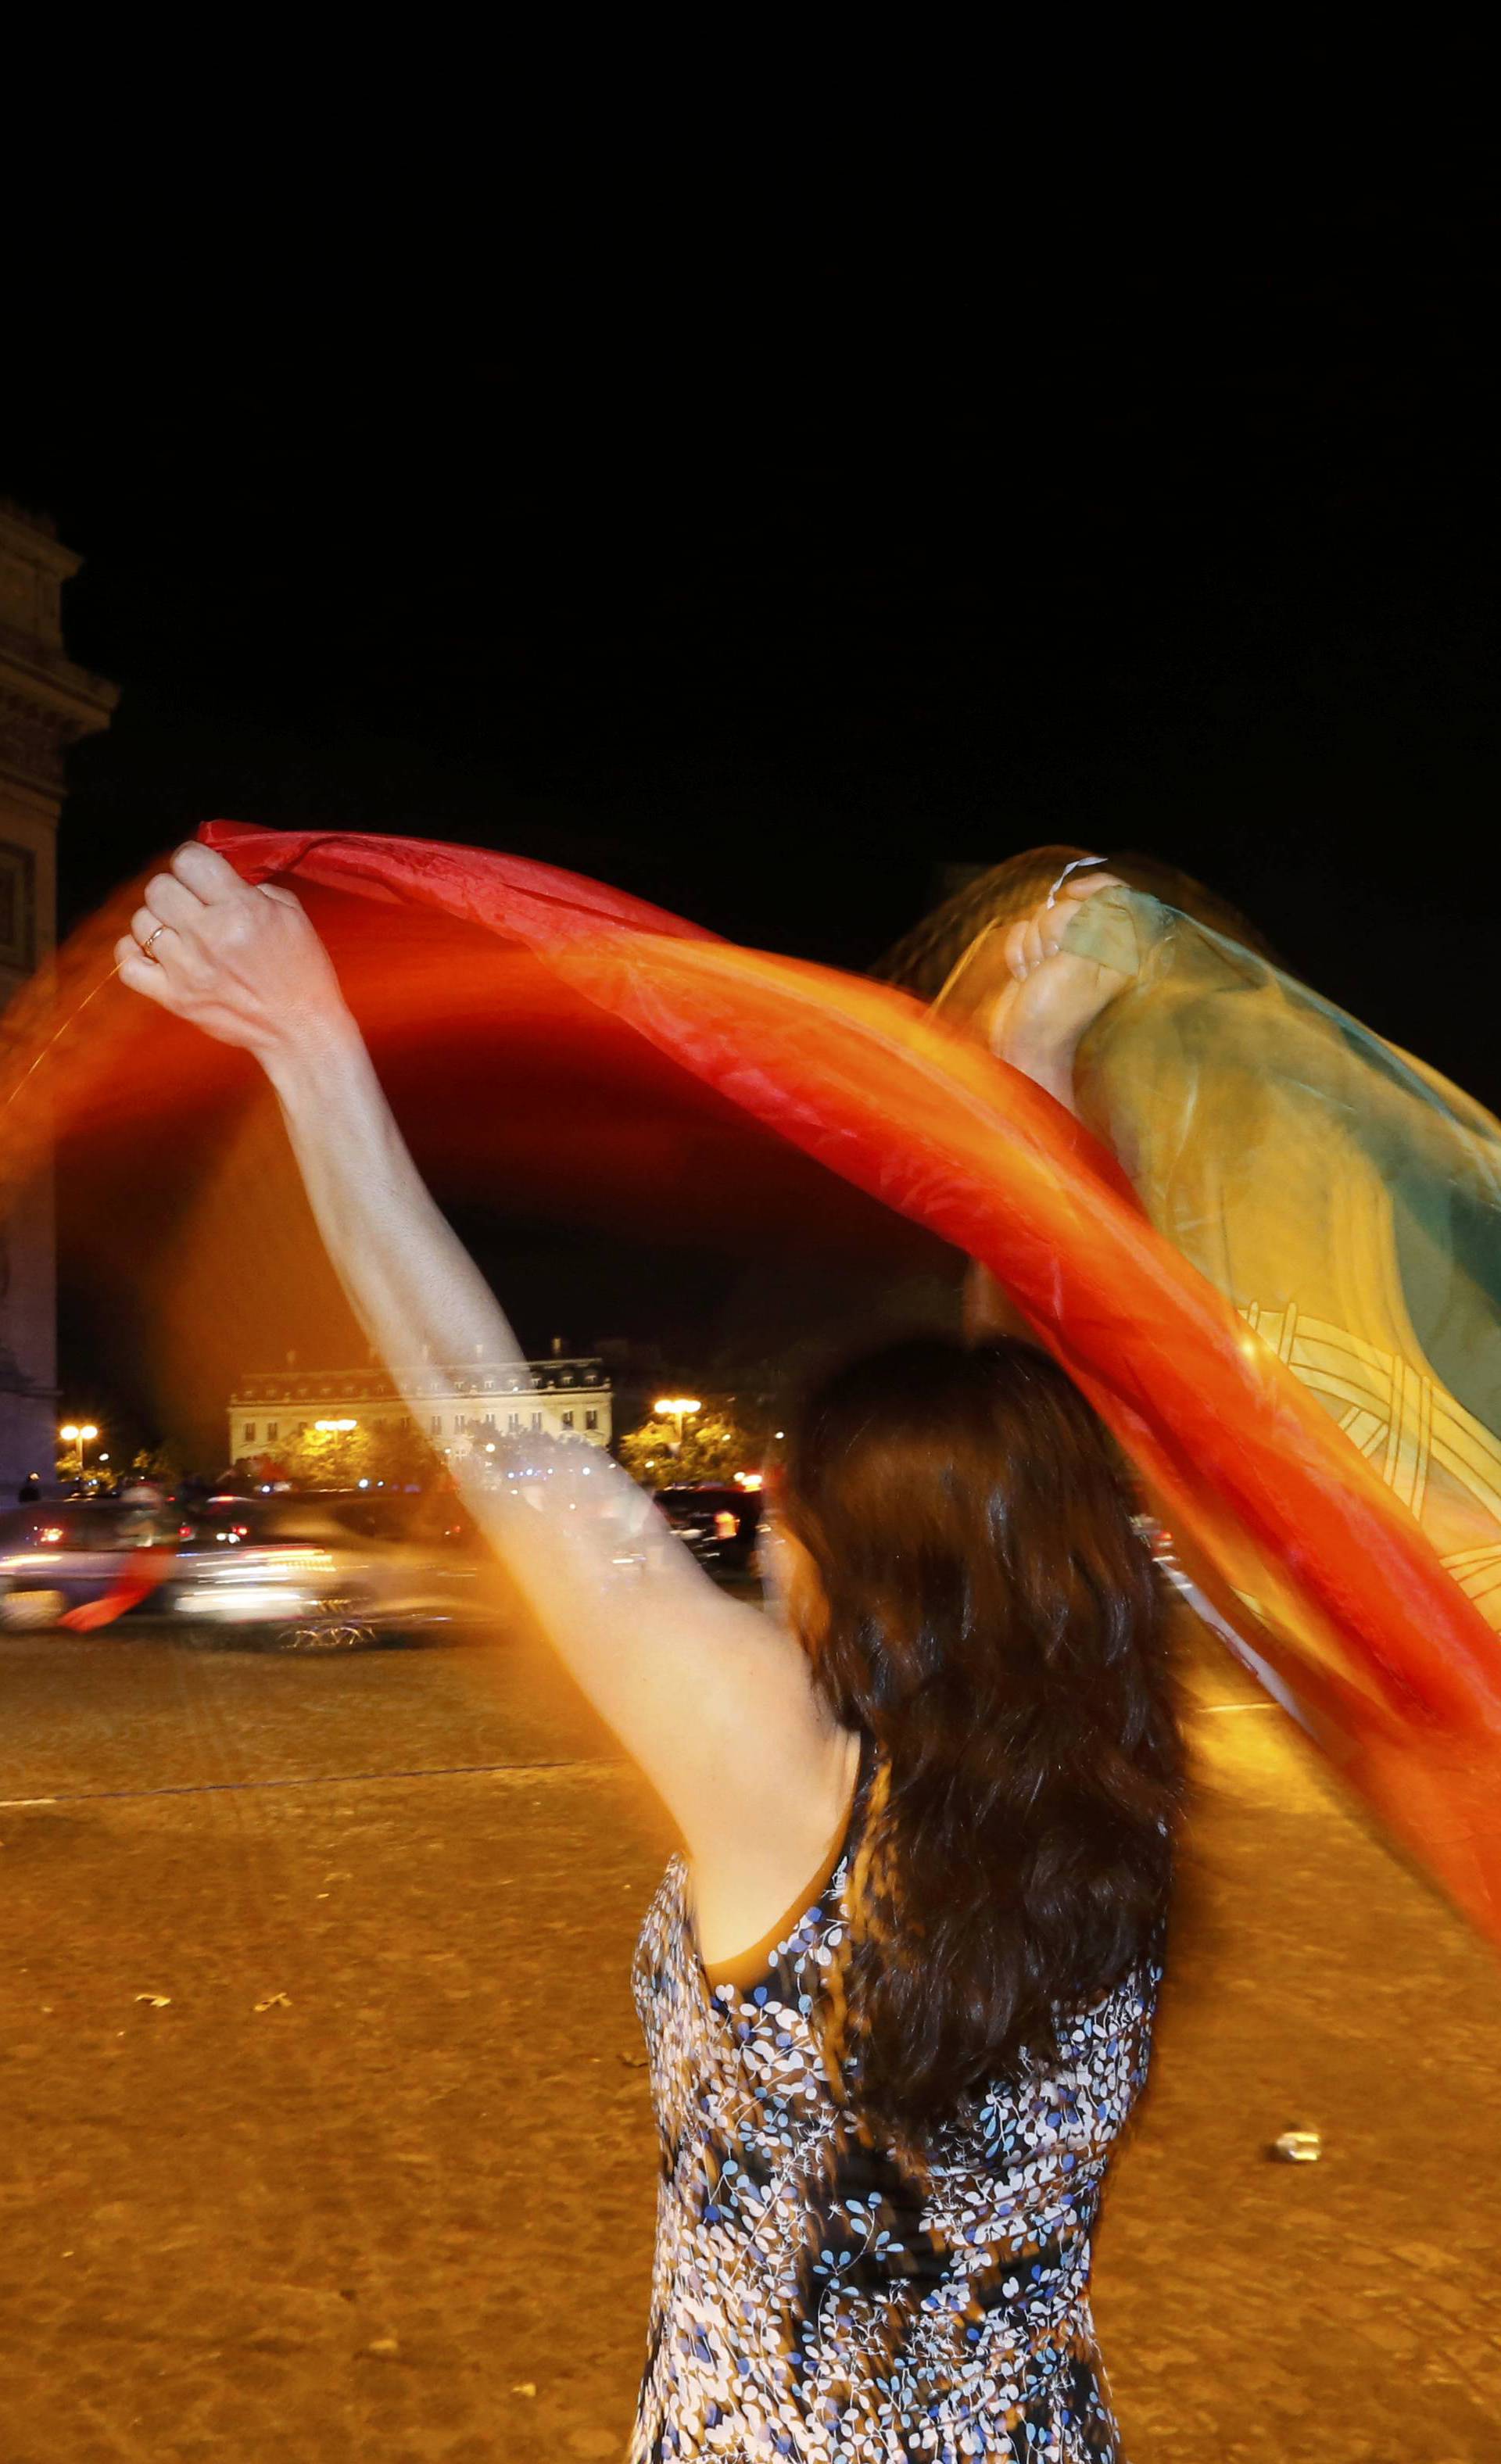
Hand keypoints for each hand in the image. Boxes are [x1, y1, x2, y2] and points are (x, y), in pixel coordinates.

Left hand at [115, 841, 351, 1063]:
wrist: (300, 1029)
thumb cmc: (302, 972)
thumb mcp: (292, 914)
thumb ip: (253, 887)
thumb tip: (218, 874)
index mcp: (241, 909)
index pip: (188, 859)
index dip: (192, 860)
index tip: (199, 871)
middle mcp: (208, 935)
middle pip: (158, 887)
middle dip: (175, 888)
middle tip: (191, 902)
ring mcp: (186, 968)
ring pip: (141, 921)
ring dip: (158, 920)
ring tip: (180, 931)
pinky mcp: (174, 997)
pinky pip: (127, 963)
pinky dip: (134, 952)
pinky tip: (154, 951)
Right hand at [984, 867, 1130, 1094]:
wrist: (1024, 1045)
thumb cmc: (1055, 1014)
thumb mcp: (1082, 966)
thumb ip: (1095, 926)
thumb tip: (1104, 896)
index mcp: (1120, 948)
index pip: (1117, 894)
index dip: (1094, 887)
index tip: (1071, 895)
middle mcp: (1096, 945)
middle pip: (1072, 901)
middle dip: (1052, 927)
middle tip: (1052, 960)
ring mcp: (1065, 950)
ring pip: (1042, 915)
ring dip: (1032, 944)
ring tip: (1037, 974)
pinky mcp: (1039, 956)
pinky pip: (1022, 930)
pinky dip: (1018, 951)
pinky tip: (1025, 975)